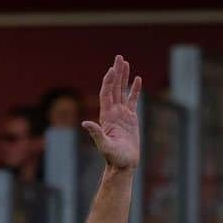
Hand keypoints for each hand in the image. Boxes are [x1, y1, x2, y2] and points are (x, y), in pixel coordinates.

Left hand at [83, 54, 140, 170]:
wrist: (123, 165)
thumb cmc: (114, 158)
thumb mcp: (104, 145)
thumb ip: (96, 133)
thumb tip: (85, 122)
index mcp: (107, 117)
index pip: (107, 93)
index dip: (109, 81)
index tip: (112, 68)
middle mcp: (113, 113)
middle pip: (114, 88)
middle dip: (116, 73)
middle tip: (119, 57)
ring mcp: (122, 115)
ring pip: (122, 91)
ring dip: (124, 77)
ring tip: (126, 62)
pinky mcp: (131, 119)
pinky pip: (133, 100)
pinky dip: (134, 90)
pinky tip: (137, 79)